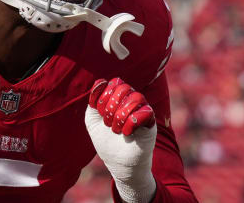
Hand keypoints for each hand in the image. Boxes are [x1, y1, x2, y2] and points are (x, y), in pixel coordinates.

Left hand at [85, 78, 156, 202]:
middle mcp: (131, 100)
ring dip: (121, 115)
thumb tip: (101, 81)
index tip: (99, 112)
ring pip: (136, 97)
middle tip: (107, 123)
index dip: (104, 96)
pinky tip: (126, 133)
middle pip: (124, 88)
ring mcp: (142, 110)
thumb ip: (94, 100)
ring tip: (116, 130)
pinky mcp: (151, 123)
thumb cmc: (105, 139)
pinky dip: (131, 123)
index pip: (114, 83)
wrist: (117, 161)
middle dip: (111, 106)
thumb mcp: (92, 119)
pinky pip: (145, 112)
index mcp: (118, 97)